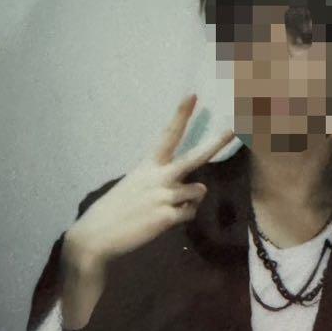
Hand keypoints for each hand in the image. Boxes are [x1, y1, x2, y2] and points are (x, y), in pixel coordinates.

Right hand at [61, 95, 232, 327]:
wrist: (97, 235)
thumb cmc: (115, 209)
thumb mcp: (135, 185)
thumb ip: (162, 181)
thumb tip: (192, 188)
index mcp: (148, 165)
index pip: (168, 135)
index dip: (181, 115)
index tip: (193, 95)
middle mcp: (158, 177)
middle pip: (194, 157)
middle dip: (215, 143)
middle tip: (234, 130)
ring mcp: (164, 196)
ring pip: (198, 191)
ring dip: (191, 198)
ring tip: (171, 206)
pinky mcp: (167, 217)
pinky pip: (190, 212)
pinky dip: (183, 216)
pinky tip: (166, 220)